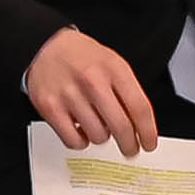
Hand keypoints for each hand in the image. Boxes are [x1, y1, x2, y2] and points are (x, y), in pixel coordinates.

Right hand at [21, 27, 157, 155]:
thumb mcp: (112, 63)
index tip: (149, 143)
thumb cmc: (81, 57)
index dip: (148, 132)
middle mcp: (92, 81)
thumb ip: (127, 92)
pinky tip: (80, 130)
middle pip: (121, 127)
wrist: (45, 46)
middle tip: (130, 148)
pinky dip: (80, 141)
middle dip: (129, 145)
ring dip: (101, 137)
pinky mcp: (51, 108)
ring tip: (96, 125)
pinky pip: (74, 141)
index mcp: (113, 69)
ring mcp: (70, 95)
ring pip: (98, 136)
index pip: (139, 108)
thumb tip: (139, 127)